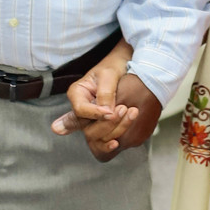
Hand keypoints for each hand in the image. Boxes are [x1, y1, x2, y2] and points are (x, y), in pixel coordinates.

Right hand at [51, 41, 161, 161]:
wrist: (127, 67)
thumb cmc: (115, 66)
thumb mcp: (109, 74)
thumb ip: (105, 93)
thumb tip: (106, 113)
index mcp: (77, 94)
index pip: (80, 110)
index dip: (96, 114)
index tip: (112, 112)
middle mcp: (82, 110)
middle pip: (87, 127)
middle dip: (107, 123)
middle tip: (125, 109)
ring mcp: (91, 120)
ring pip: (96, 136)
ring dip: (115, 130)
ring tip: (132, 114)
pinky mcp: (103, 127)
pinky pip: (102, 141)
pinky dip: (110, 143)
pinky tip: (116, 143)